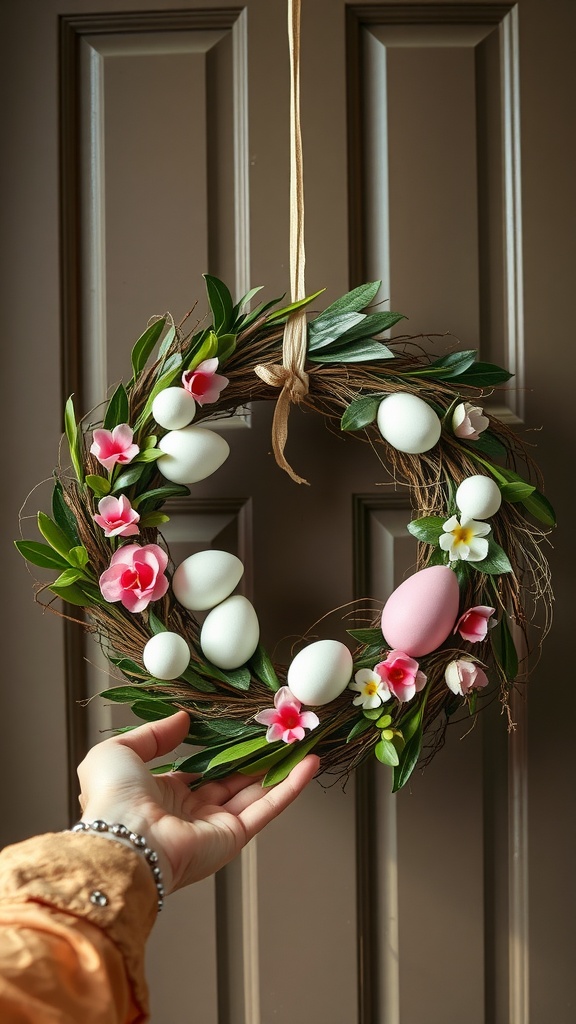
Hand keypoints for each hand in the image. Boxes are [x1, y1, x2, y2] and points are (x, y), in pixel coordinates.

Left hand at [78, 711, 318, 893]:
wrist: (123, 838)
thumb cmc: (112, 798)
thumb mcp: (118, 751)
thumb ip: (153, 734)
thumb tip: (182, 720)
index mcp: (163, 796)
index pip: (201, 770)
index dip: (223, 751)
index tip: (244, 730)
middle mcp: (192, 813)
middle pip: (234, 780)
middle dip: (258, 757)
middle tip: (280, 733)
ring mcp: (215, 826)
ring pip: (256, 792)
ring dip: (281, 767)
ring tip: (302, 741)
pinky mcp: (234, 837)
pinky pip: (267, 808)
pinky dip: (291, 786)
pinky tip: (308, 764)